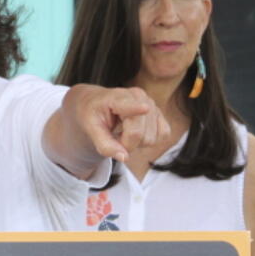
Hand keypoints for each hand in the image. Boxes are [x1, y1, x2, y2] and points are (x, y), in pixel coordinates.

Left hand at [47, 85, 169, 178]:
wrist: (98, 103)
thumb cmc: (93, 114)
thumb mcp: (90, 128)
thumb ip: (105, 144)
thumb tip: (124, 158)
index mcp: (118, 98)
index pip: (130, 106)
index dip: (138, 109)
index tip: (145, 108)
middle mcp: (140, 97)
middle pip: (139, 134)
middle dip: (126, 144)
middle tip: (114, 136)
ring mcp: (153, 105)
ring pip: (152, 138)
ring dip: (136, 143)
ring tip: (123, 132)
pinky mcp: (160, 114)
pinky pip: (163, 135)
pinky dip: (148, 140)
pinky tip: (136, 132)